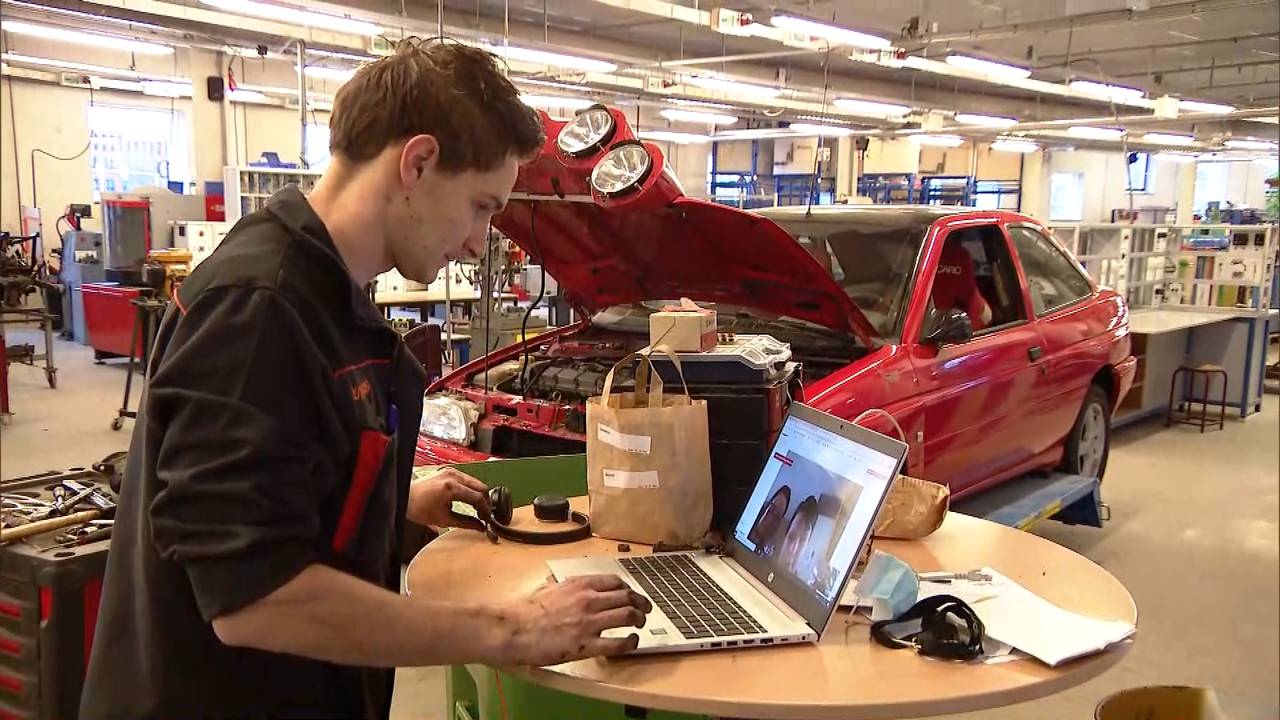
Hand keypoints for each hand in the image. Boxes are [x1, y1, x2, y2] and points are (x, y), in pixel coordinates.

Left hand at [407, 468, 489, 530]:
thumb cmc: (418, 508)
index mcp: (452, 487)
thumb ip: (466, 522)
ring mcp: (451, 471)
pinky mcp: (448, 470)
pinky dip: (471, 489)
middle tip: (485, 514)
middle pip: (480, 486)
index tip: (487, 519)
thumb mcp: (444, 519)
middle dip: (485, 501)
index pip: (478, 497)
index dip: (485, 509)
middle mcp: (453, 475)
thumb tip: (480, 527)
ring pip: (475, 482)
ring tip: (477, 508)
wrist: (405, 497)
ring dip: (479, 495)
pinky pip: (467, 479)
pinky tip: (469, 499)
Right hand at [502, 575, 652, 665]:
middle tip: (645, 609)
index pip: (615, 581)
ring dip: (639, 619)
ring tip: (640, 624)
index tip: (631, 594)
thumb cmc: (526, 610)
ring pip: (628, 615)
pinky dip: (631, 642)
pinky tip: (632, 642)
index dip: (628, 588)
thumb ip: (567, 588)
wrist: (514, 629)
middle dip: (640, 602)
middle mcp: (589, 599)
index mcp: (580, 585)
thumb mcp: (550, 588)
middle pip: (627, 596)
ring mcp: (590, 622)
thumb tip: (572, 589)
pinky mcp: (587, 645)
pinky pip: (618, 643)